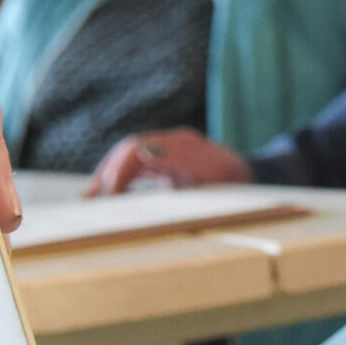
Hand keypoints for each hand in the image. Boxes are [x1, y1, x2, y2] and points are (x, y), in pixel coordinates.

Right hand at [84, 128, 251, 195]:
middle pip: (128, 153)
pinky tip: (109, 198)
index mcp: (181, 143)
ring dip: (109, 179)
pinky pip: (138, 171)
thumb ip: (180, 160)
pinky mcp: (169, 168)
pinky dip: (122, 184)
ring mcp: (170, 155)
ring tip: (89, 201)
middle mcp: (172, 145)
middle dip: (106, 174)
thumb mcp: (214, 172)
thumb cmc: (238, 182)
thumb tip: (142, 148)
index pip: (136, 149)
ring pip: (129, 161)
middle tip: (89, 201)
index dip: (119, 171)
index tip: (107, 194)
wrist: (256, 181)